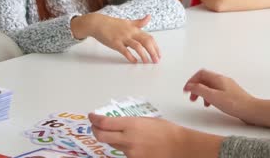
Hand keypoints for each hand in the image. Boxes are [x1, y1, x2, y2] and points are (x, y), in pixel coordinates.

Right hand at [71, 14, 160, 62]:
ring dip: (144, 55)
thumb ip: (139, 22)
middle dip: (153, 52)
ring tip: (147, 62)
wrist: (97, 23)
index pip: (149, 37)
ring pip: (137, 46)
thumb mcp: (128, 22)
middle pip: (146, 42)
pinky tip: (134, 61)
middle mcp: (130, 32)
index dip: (155, 47)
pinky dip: (130, 56)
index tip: (159, 55)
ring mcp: (123, 37)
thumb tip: (149, 17)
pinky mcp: (115, 43)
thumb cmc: (112, 24)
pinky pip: (124, 50)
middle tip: (156, 61)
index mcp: (134, 29)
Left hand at [88, 114, 221, 157]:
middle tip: (94, 126)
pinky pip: (123, 152)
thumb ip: (128, 122)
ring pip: (112, 144)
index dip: (94, 119)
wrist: (178, 146)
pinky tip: (133, 143)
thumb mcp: (145, 120)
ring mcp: (130, 152)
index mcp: (131, 125)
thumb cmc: (166, 131)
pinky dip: (124, 147)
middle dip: (95, 130)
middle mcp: (127, 139)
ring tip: (119, 133)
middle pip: (101, 136)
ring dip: (111, 138)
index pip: (104, 123)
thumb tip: (116, 122)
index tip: (91, 116)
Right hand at [182, 69, 256, 124]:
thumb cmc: (235, 103)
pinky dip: (210, 96)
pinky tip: (212, 104)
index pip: (201, 74)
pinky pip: (216, 91)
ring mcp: (227, 86)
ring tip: (201, 103)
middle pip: (205, 79)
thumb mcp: (213, 97)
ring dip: (203, 93)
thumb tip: (190, 85)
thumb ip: (200, 90)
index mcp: (218, 78)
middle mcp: (223, 80)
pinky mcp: (231, 93)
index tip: (186, 89)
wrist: (251, 110)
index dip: (191, 80)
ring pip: (210, 86)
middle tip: (191, 97)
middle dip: (196, 87)